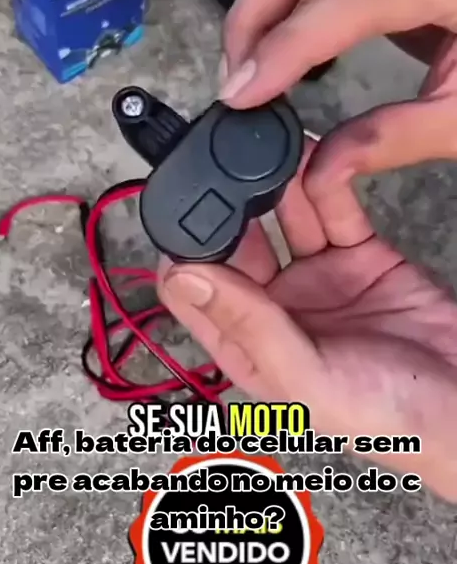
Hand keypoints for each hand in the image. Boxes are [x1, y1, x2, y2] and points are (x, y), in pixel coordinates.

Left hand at [158, 143, 456, 501]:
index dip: (181, 249)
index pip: (195, 291)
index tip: (178, 208)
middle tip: (220, 158)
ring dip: (274, 183)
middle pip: (237, 243)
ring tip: (263, 146)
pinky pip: (333, 210)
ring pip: (284, 218)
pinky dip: (324, 181)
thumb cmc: (387, 417)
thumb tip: (186, 277)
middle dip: (226, 203)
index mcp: (248, 347)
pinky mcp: (359, 257)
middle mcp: (276, 309)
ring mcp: (317, 279)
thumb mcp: (306, 378)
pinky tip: (313, 156)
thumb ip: (249, 325)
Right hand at [218, 0, 456, 246]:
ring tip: (250, 69)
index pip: (344, 0)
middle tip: (235, 77)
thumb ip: (397, 138)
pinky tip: (285, 52)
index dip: (284, 48)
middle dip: (254, 9)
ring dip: (266, 4)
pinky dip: (293, 6)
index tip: (241, 96)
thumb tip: (318, 170)